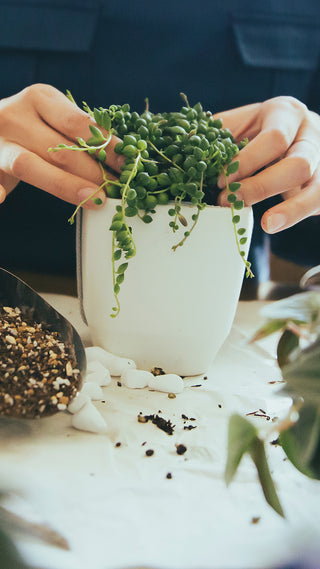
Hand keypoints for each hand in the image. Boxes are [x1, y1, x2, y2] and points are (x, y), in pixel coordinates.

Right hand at [0, 84, 122, 206]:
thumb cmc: (32, 129)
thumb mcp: (53, 119)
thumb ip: (78, 135)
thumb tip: (121, 163)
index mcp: (40, 97)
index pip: (79, 123)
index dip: (107, 147)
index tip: (129, 166)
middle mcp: (16, 115)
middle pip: (59, 147)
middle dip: (94, 172)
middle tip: (119, 190)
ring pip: (30, 165)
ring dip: (66, 186)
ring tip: (94, 200)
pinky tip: (2, 197)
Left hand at [216, 96, 319, 233]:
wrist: (303, 134)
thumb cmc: (263, 131)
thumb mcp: (244, 124)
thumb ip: (220, 134)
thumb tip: (180, 148)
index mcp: (286, 113)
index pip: (273, 139)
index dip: (245, 162)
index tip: (219, 180)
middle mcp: (310, 132)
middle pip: (297, 164)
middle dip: (260, 187)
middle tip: (227, 200)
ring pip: (313, 186)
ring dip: (286, 208)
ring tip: (263, 223)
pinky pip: (316, 202)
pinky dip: (294, 215)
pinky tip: (273, 224)